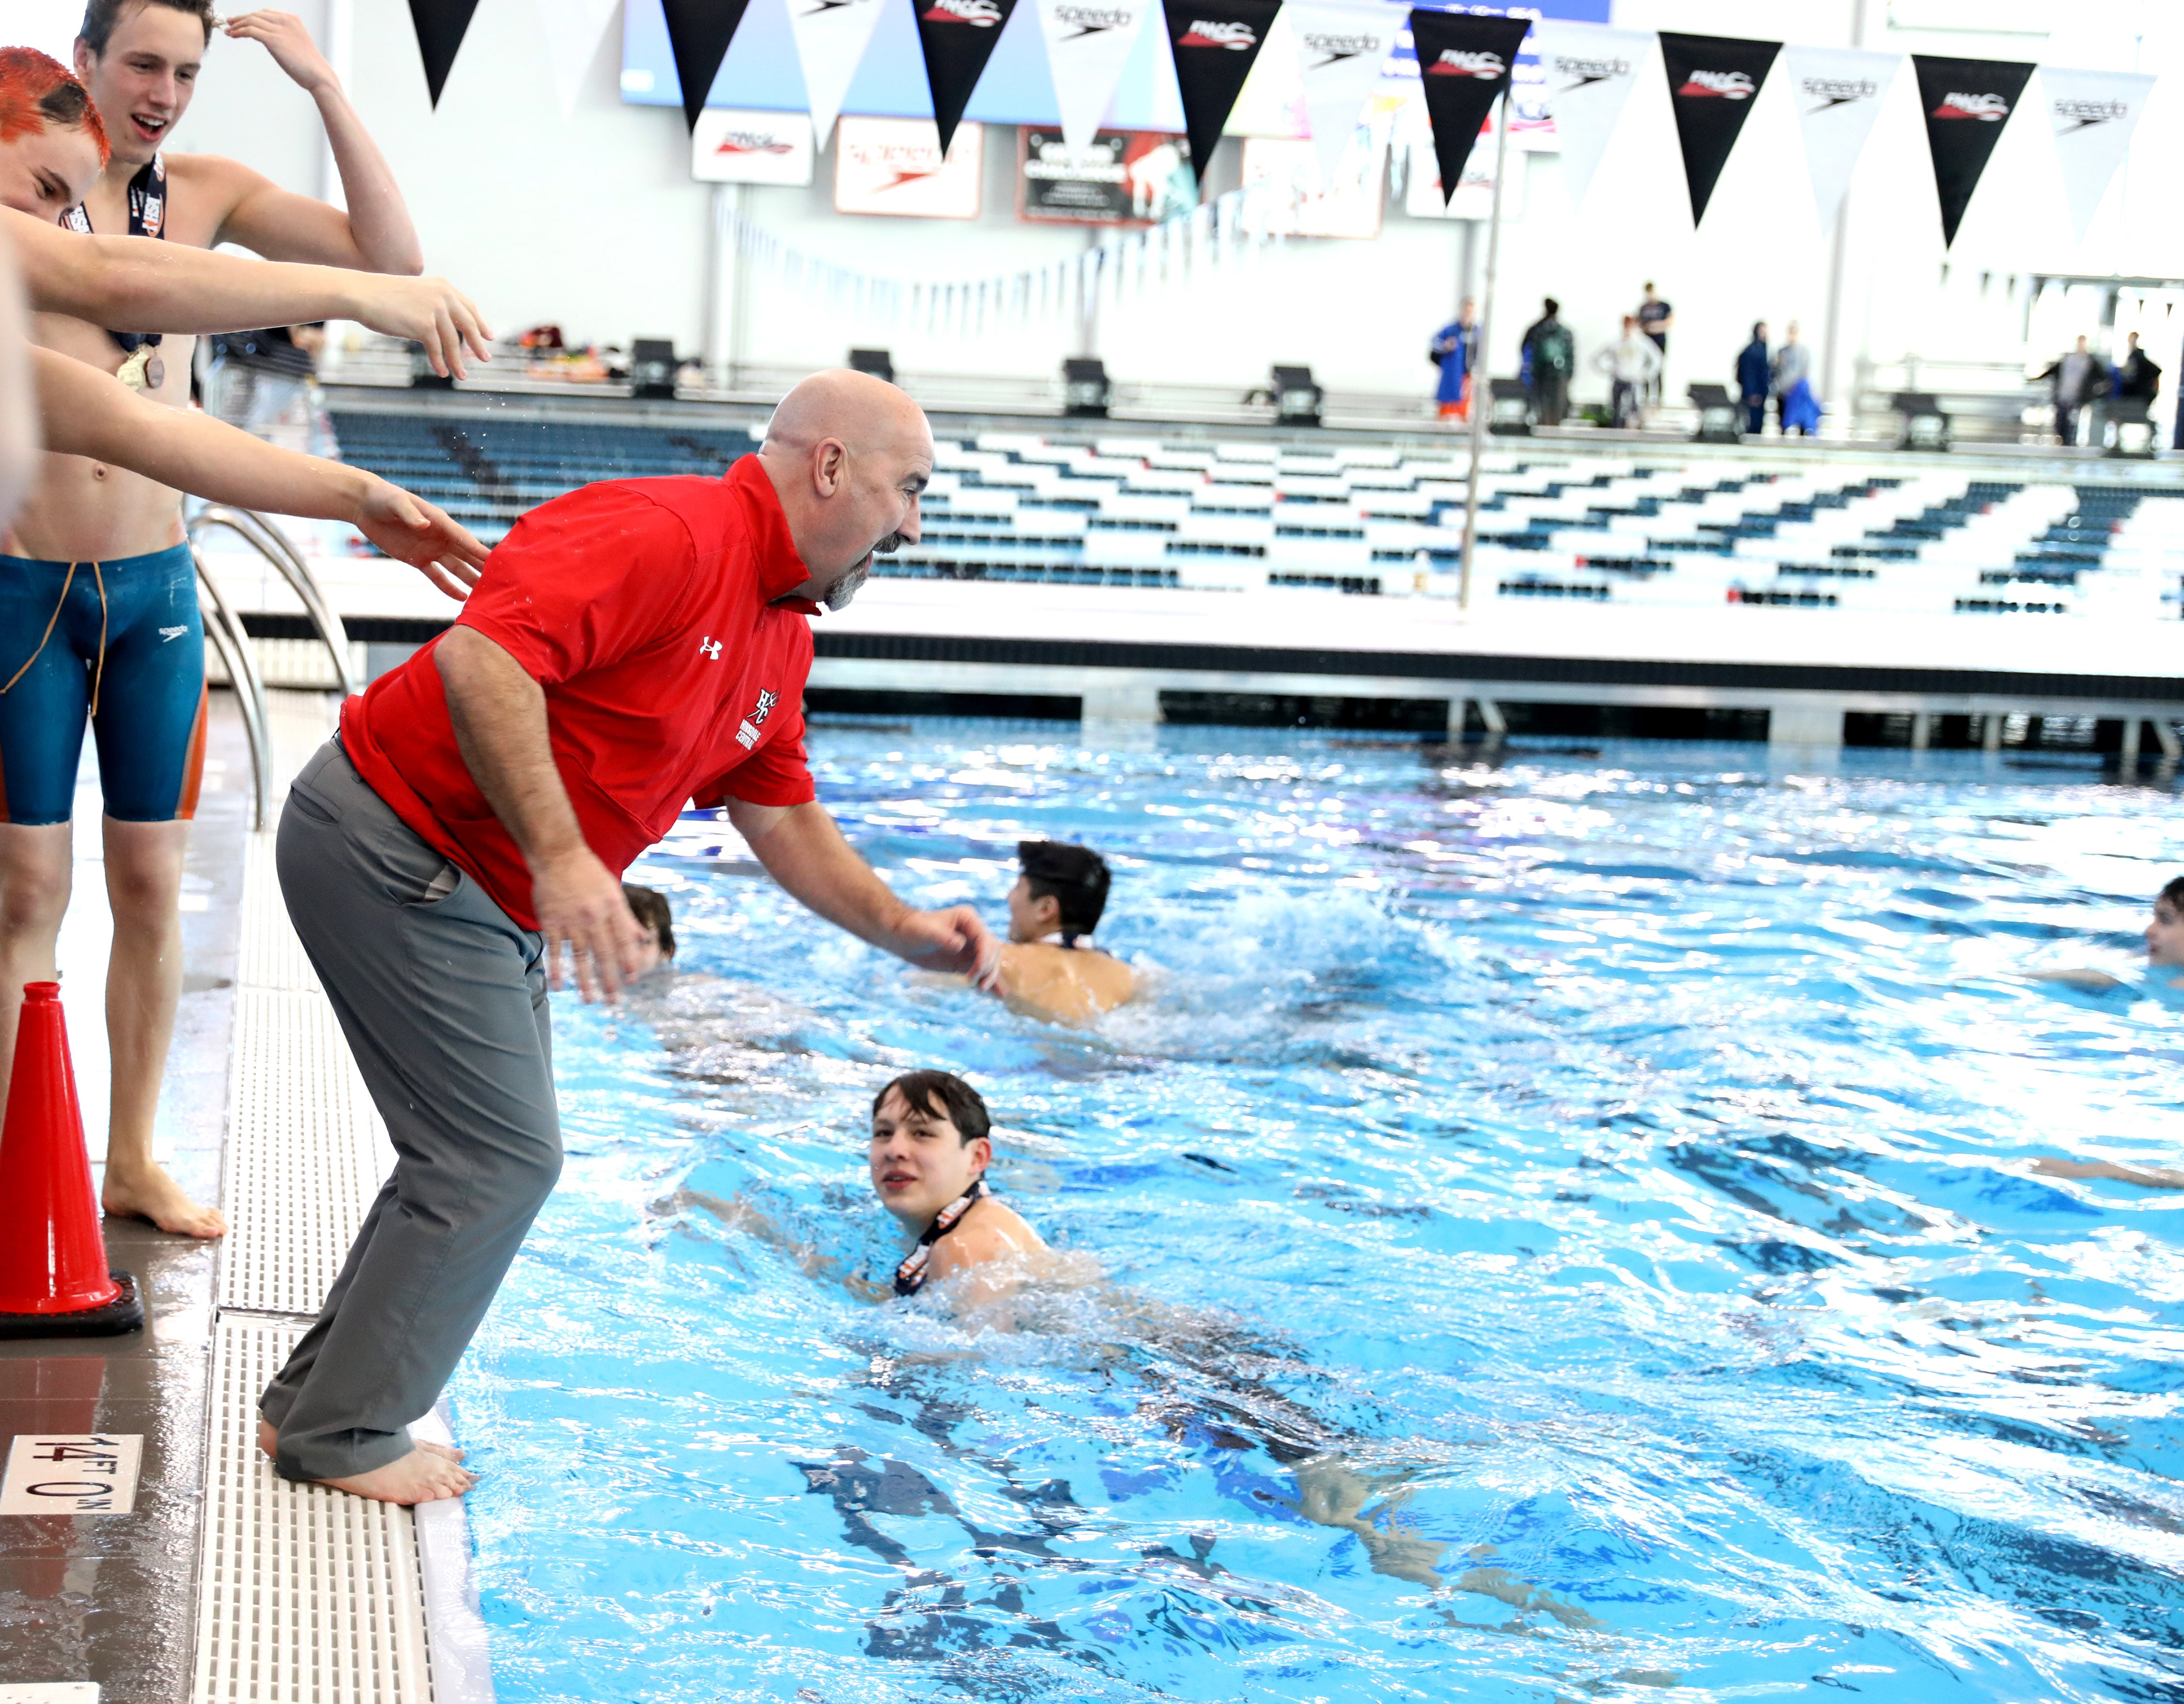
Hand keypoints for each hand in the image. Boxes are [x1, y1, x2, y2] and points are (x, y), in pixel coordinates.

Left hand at [224, 11, 337, 93]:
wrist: (319, 75)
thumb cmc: (308, 65)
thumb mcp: (295, 43)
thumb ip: (282, 36)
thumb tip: (265, 37)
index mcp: (292, 19)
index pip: (265, 13)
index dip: (250, 16)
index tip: (239, 21)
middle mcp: (285, 20)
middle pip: (256, 14)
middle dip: (240, 19)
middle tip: (229, 24)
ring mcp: (280, 29)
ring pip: (251, 20)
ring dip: (237, 25)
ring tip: (229, 31)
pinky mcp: (274, 39)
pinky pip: (251, 31)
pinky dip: (239, 31)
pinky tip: (233, 35)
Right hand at [349, 275, 492, 378]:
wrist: (362, 294)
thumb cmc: (384, 296)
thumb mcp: (416, 294)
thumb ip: (434, 306)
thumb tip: (449, 329)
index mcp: (443, 286)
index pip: (469, 307)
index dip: (480, 323)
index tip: (488, 336)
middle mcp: (443, 296)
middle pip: (468, 325)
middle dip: (478, 344)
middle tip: (486, 359)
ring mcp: (435, 310)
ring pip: (453, 342)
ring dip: (457, 361)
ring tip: (462, 376)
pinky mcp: (424, 325)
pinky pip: (437, 349)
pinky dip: (440, 363)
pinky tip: (442, 372)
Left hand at [353, 475, 484, 597]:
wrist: (365, 506)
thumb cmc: (384, 498)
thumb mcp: (396, 503)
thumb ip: (411, 514)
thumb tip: (424, 525)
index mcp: (440, 522)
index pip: (464, 539)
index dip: (479, 550)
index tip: (496, 561)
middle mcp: (440, 537)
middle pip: (466, 555)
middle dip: (482, 567)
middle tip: (500, 581)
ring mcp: (431, 550)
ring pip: (456, 568)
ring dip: (470, 579)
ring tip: (486, 593)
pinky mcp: (418, 559)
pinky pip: (437, 576)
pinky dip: (448, 587)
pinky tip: (462, 598)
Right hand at [530, 844, 645, 1002]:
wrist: (558, 855)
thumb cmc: (589, 873)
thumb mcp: (614, 891)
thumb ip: (627, 918)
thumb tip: (644, 939)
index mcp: (613, 908)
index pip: (624, 940)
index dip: (629, 961)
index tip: (633, 979)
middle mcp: (594, 916)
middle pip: (604, 953)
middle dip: (610, 979)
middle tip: (614, 1001)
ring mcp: (571, 920)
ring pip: (580, 956)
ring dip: (585, 980)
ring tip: (590, 1000)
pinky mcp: (551, 922)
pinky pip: (555, 950)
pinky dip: (558, 969)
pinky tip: (560, 986)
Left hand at [890, 905, 1000, 991]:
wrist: (904, 938)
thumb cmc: (914, 929)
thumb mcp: (926, 932)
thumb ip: (943, 937)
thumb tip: (960, 945)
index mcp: (968, 919)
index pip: (985, 938)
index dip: (984, 955)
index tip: (975, 972)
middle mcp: (974, 931)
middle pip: (993, 950)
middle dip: (987, 967)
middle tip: (972, 981)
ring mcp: (972, 947)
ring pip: (991, 962)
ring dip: (990, 976)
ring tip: (980, 990)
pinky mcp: (967, 961)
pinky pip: (983, 971)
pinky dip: (991, 982)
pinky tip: (1000, 995)